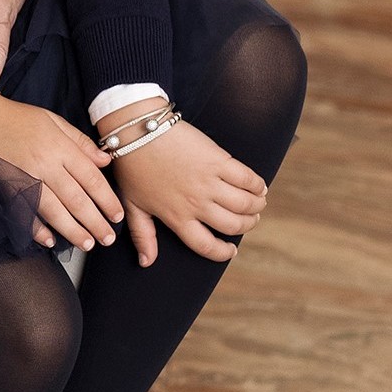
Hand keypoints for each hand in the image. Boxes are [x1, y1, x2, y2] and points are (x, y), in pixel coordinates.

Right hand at [0, 95, 122, 253]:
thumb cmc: (18, 118)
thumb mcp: (52, 120)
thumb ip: (80, 142)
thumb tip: (105, 161)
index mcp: (59, 146)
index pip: (91, 178)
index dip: (107, 200)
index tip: (117, 216)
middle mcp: (44, 164)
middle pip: (77, 200)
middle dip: (95, 222)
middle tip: (107, 238)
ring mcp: (25, 178)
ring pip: (55, 211)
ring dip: (73, 231)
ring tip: (87, 244)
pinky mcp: (7, 186)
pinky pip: (25, 213)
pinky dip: (37, 229)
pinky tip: (50, 240)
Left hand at [110, 120, 266, 265]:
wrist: (137, 128)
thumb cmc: (132, 166)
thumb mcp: (133, 204)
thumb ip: (142, 235)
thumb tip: (145, 263)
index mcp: (177, 216)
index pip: (206, 245)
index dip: (222, 252)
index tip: (231, 250)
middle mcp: (196, 203)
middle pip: (232, 225)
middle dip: (246, 225)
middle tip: (250, 220)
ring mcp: (208, 181)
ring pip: (244, 204)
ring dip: (256, 207)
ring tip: (257, 203)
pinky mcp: (217, 160)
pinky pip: (246, 178)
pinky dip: (257, 185)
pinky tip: (259, 186)